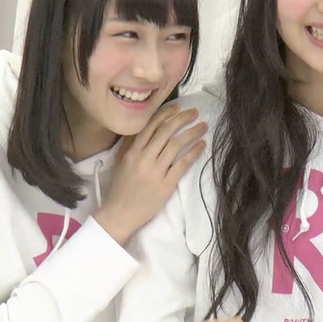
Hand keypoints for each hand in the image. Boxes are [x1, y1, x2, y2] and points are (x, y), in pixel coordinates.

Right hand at [94, 104, 206, 244]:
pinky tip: (201, 146)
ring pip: (176, 145)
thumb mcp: (121, 162)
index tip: (178, 107)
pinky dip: (193, 152)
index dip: (166, 114)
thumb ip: (132, 145)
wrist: (119, 214)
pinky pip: (182, 164)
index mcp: (132, 151)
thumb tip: (147, 129)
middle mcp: (143, 158)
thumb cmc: (120, 189)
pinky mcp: (165, 185)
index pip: (151, 126)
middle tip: (195, 112)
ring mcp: (155, 171)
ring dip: (192, 133)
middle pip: (166, 132)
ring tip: (203, 127)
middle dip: (182, 118)